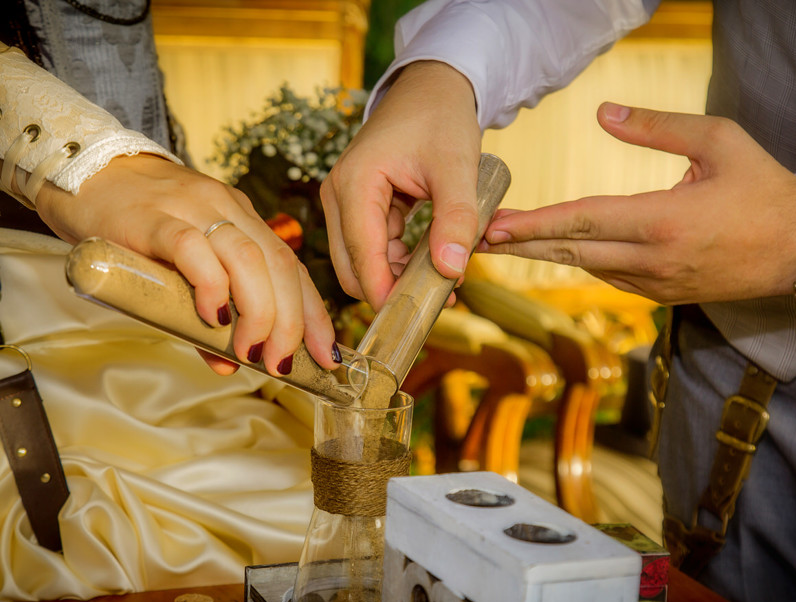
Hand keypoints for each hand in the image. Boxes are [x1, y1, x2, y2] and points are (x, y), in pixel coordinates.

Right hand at [35, 154, 339, 375]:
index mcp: (242, 219)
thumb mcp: (181, 270)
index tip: (327, 354)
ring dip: (258, 312)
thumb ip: (205, 315)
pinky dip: (211, 285)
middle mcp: (226, 208)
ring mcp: (191, 209)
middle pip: (278, 265)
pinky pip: (192, 249)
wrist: (81, 176)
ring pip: (245, 259)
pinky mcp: (153, 218)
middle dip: (290, 322)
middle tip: (283, 364)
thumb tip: (228, 364)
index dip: (314, 313)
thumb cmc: (133, 228)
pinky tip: (214, 315)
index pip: (292, 267)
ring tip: (251, 351)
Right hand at [320, 61, 481, 309]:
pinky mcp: (358, 207)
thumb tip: (452, 270)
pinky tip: (435, 263)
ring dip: (398, 278)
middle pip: (352, 269)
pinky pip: (373, 248)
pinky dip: (400, 262)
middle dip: (391, 291)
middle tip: (440, 302)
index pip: (361, 258)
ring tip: (447, 282)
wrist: (432, 87)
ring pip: (363, 263)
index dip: (385, 294)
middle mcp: (339, 196)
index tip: (416, 320)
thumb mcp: (457, 167)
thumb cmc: (440, 117)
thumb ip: (455, 219)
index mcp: (354, 184)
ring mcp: (345, 202)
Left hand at [481, 103, 795, 303]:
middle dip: (522, 245)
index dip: (535, 224)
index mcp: (665, 222)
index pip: (584, 221)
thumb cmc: (765, 189)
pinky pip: (608, 275)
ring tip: (506, 239)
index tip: (495, 225)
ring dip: (546, 252)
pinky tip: (558, 247)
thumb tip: (604, 112)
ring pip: (586, 265)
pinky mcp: (659, 296)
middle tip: (479, 237)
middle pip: (571, 252)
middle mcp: (653, 260)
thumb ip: (658, 127)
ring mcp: (654, 284)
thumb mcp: (720, 141)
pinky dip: (580, 259)